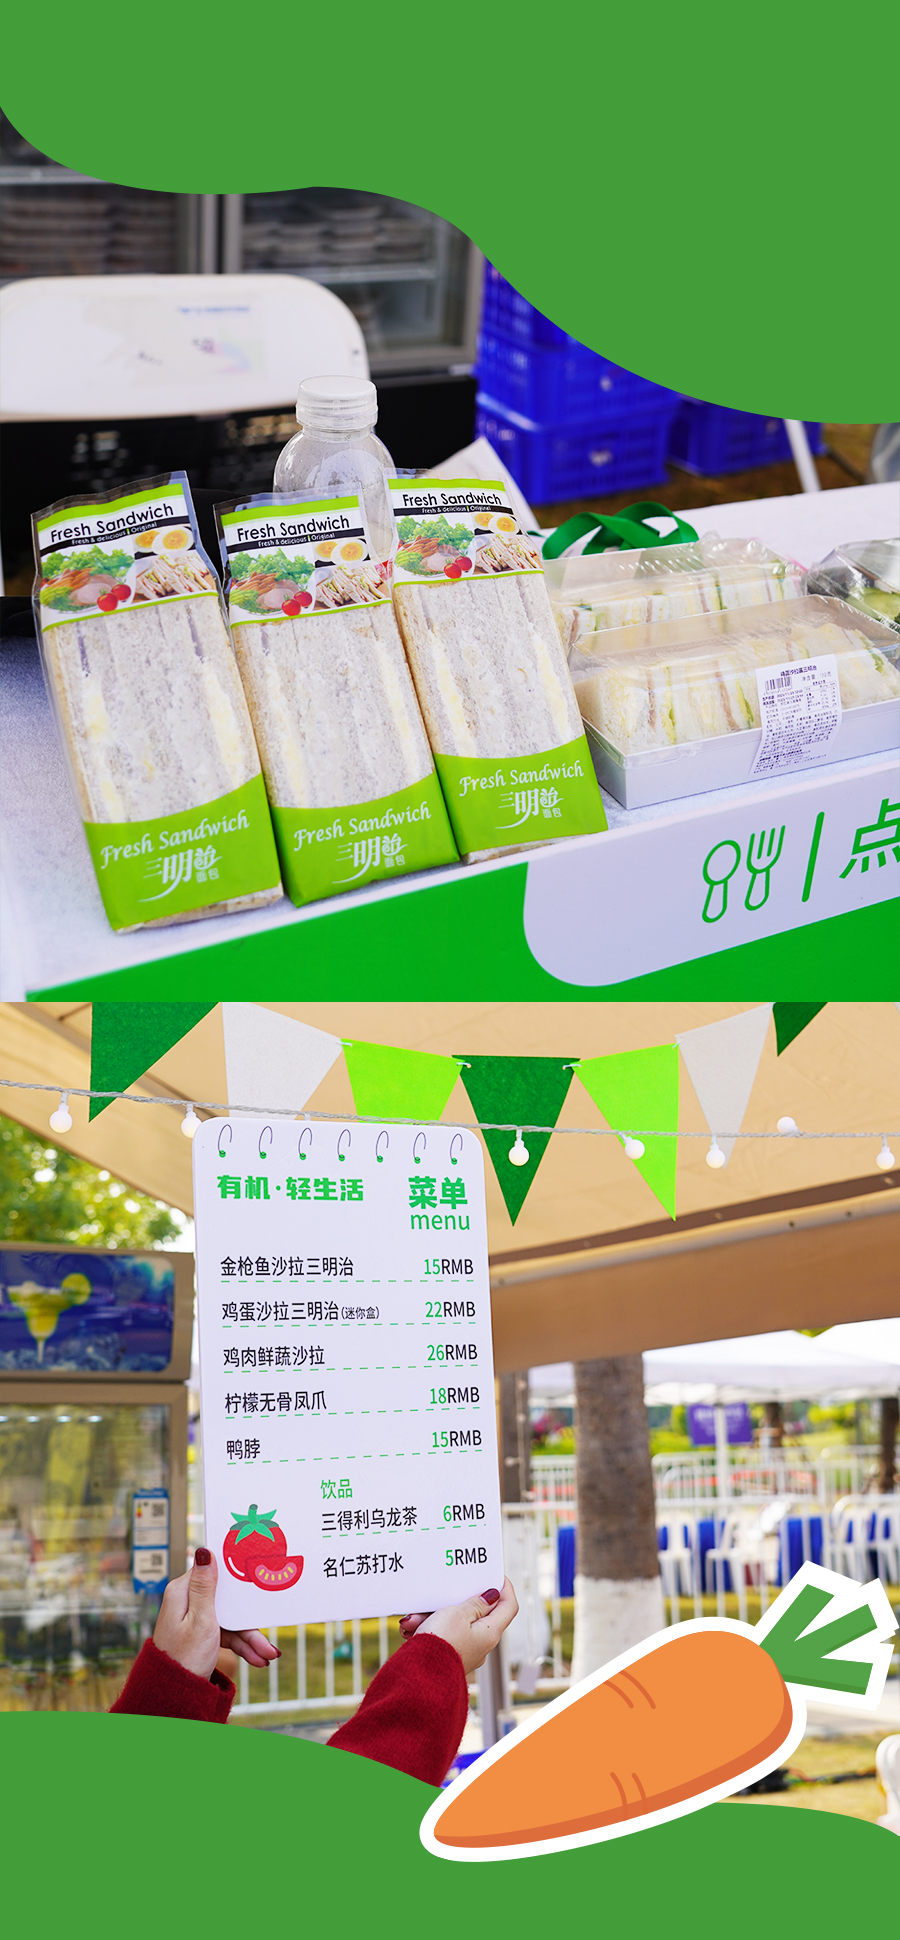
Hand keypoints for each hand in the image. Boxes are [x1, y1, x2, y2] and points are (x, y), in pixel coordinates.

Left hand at [152, 1547, 279, 1680]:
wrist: (173, 1696)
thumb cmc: (183, 1658)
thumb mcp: (201, 1620)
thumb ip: (205, 1587)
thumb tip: (204, 1551)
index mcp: (183, 1592)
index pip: (214, 1573)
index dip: (236, 1576)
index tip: (255, 1573)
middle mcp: (187, 1602)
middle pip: (226, 1600)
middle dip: (249, 1619)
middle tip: (267, 1635)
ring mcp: (194, 1619)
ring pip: (229, 1620)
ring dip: (248, 1637)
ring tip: (267, 1654)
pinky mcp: (200, 1633)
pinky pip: (224, 1633)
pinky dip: (240, 1645)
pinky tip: (257, 1657)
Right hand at [410, 1578, 517, 1676]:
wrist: (417, 1677)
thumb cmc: (441, 1644)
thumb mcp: (458, 1614)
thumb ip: (476, 1603)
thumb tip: (493, 1596)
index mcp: (490, 1632)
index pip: (508, 1606)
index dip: (505, 1587)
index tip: (494, 1574)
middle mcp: (481, 1644)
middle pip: (477, 1613)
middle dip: (457, 1601)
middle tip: (443, 1593)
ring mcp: (465, 1651)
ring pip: (454, 1623)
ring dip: (435, 1616)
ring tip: (415, 1618)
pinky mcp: (449, 1657)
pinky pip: (442, 1635)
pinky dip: (428, 1629)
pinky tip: (411, 1629)